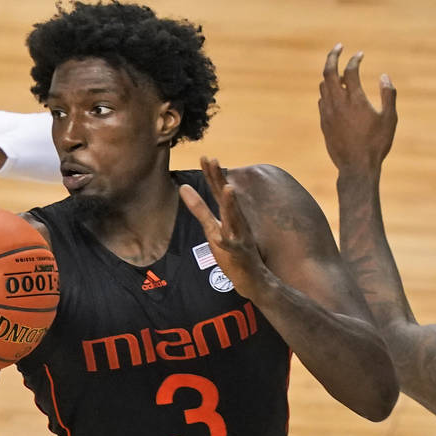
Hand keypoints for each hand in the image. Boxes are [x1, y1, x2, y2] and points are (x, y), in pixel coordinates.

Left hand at [180, 157, 271, 299]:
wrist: (253, 278)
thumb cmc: (231, 251)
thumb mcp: (212, 227)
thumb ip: (199, 208)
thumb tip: (183, 188)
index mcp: (228, 215)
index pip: (218, 191)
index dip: (213, 174)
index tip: (206, 157)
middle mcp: (235, 221)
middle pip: (226, 198)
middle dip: (219, 179)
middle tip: (212, 159)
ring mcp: (238, 236)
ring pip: (234, 218)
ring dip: (230, 204)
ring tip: (227, 188)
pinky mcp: (237, 254)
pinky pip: (231, 248)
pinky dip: (227, 241)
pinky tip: (220, 237)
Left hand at [318, 43, 396, 178]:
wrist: (356, 167)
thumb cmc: (377, 143)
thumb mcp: (390, 118)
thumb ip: (389, 94)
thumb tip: (384, 76)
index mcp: (355, 100)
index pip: (350, 72)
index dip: (354, 60)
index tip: (360, 54)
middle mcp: (337, 104)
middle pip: (328, 73)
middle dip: (332, 57)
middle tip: (338, 47)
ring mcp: (327, 114)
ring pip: (322, 87)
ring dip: (329, 75)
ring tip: (338, 70)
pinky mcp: (323, 123)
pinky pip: (322, 101)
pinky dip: (327, 91)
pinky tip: (334, 92)